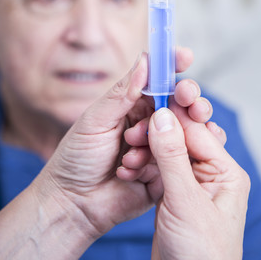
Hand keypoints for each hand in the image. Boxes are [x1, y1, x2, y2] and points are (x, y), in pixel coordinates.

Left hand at [33, 48, 213, 244]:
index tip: (185, 56)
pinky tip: (127, 172)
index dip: (172, 66)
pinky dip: (152, 166)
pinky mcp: (164, 174)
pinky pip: (176, 164)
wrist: (73, 203)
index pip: (158, 81)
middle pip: (179, 105)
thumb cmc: (77, 157)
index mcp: (131, 105)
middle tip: (187, 101)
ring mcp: (158, 149)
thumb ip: (123, 92)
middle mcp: (148, 124)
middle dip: (185, 102)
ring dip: (156, 141)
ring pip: (180, 134)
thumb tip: (145, 60)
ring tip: (127, 153)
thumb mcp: (95, 120)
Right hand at [122, 103, 249, 259]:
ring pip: (166, 153)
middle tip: (132, 134)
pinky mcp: (175, 195)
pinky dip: (143, 166)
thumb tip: (163, 116)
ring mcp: (191, 185)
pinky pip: (158, 169)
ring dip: (145, 151)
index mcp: (225, 172)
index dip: (172, 116)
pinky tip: (129, 167)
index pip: (196, 131)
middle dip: (155, 135)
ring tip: (128, 158)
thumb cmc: (200, 254)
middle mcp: (210, 175)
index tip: (149, 101)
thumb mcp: (185, 202)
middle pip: (180, 139)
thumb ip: (172, 157)